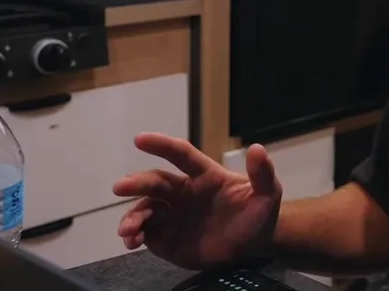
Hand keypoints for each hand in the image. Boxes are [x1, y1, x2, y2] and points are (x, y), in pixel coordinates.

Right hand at [113, 133, 282, 269]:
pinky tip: (132, 242)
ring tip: (128, 229)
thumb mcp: (267, 194)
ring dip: (132, 215)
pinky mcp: (166, 237)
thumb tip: (257, 148)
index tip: (140, 139)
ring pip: (145, 208)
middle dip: (137, 182)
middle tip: (120, 187)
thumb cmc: (258, 215)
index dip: (162, 145)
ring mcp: (173, 214)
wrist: (254, 248)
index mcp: (205, 176)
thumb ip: (262, 173)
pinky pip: (144, 232)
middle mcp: (184, 191)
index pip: (181, 155)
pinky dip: (134, 235)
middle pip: (156, 181)